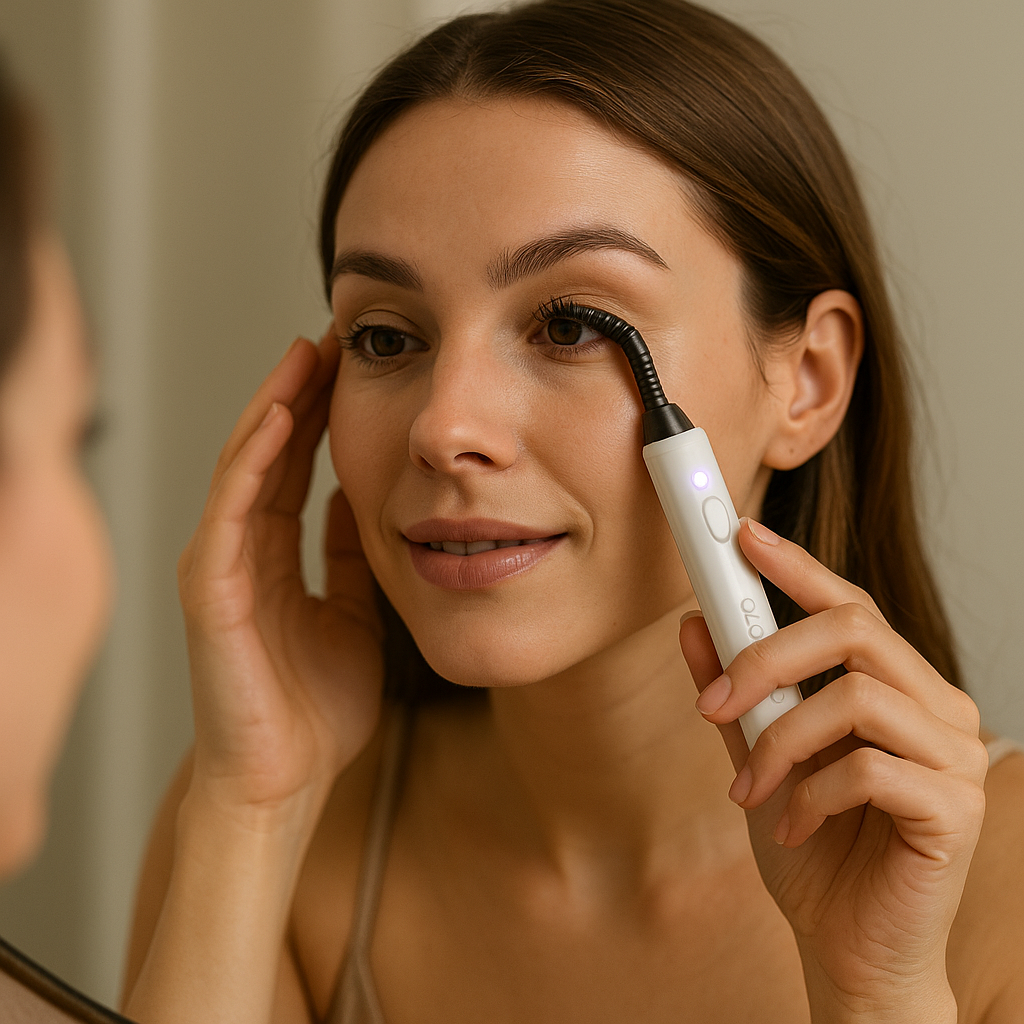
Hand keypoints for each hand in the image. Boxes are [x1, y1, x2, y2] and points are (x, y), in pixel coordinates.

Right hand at [178, 331, 383, 823]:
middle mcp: (240, 550)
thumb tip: (368, 500)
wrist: (287, 780)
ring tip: (307, 355)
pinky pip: (232, 510)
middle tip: (334, 337)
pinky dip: (253, 461)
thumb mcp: (352, 611)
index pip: (294, 463)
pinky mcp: (211, 589)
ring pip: (243, 465)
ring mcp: (221, 566)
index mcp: (274, 555)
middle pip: (267, 450)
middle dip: (300, 391)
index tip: (356, 365)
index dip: (321, 411)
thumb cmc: (318, 706)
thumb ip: (349, 556)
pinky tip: (280, 417)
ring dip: (275, 406)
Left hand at [679, 518, 985, 1019]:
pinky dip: (811, 794)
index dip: (797, 566)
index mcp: (894, 687)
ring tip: (748, 789)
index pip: (849, 605)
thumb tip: (695, 624)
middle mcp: (935, 707)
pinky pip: (870, 769)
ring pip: (857, 696)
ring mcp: (954, 756)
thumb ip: (735, 694)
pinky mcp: (956, 808)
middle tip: (714, 702)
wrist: (848, 950)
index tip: (740, 536)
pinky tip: (791, 824)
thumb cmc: (812, 850)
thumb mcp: (756, 758)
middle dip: (767, 657)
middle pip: (854, 630)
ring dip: (780, 741)